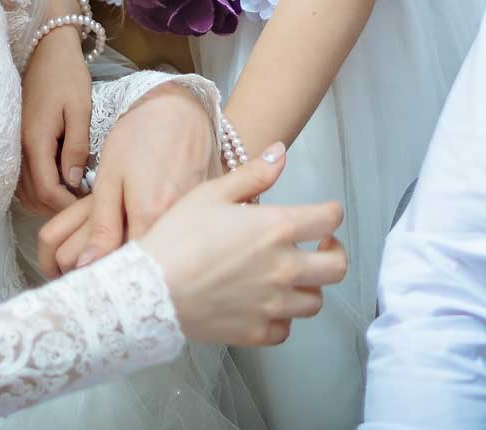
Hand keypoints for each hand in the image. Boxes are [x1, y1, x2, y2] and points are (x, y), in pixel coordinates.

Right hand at [17, 25, 92, 215]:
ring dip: (47, 199)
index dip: (66, 205)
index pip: (47, 190)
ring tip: (74, 195)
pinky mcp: (16, 140)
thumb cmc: (67, 76)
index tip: (88, 207)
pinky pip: (22, 176)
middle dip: (57, 207)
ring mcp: (14, 144)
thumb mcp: (80, 109)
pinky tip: (60, 180)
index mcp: (35, 141)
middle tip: (83, 205)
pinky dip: (38, 187)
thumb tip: (74, 181)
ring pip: (24, 189)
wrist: (47, 50)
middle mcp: (19, 147)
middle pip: (32, 196)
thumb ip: (76, 146)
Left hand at [34, 83, 214, 275]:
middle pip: (141, 267)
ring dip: (139, 254)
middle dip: (116, 265)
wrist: (183, 109)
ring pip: (159, 257)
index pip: (121, 268)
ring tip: (127, 228)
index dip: (99, 270)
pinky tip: (150, 221)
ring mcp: (195, 223)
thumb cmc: (141, 136)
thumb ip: (102, 227)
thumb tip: (85, 268)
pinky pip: (176, 242)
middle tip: (98, 248)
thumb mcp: (111, 178)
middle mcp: (179, 228)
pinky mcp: (204, 218)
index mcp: (150, 219)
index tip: (81, 267)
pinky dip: (160, 241)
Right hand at [138, 145, 348, 346]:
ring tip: (290, 276)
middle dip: (333, 252)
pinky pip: (286, 329)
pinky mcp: (257, 332)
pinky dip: (282, 317)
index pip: (330, 219)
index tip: (322, 216)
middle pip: (337, 267)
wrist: (148, 290)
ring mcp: (273, 305)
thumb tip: (281, 153)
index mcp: (278, 228)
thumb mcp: (212, 193)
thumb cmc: (177, 237)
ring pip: (315, 302)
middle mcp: (284, 268)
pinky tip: (267, 303)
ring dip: (309, 286)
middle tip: (317, 246)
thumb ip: (253, 174)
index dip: (331, 213)